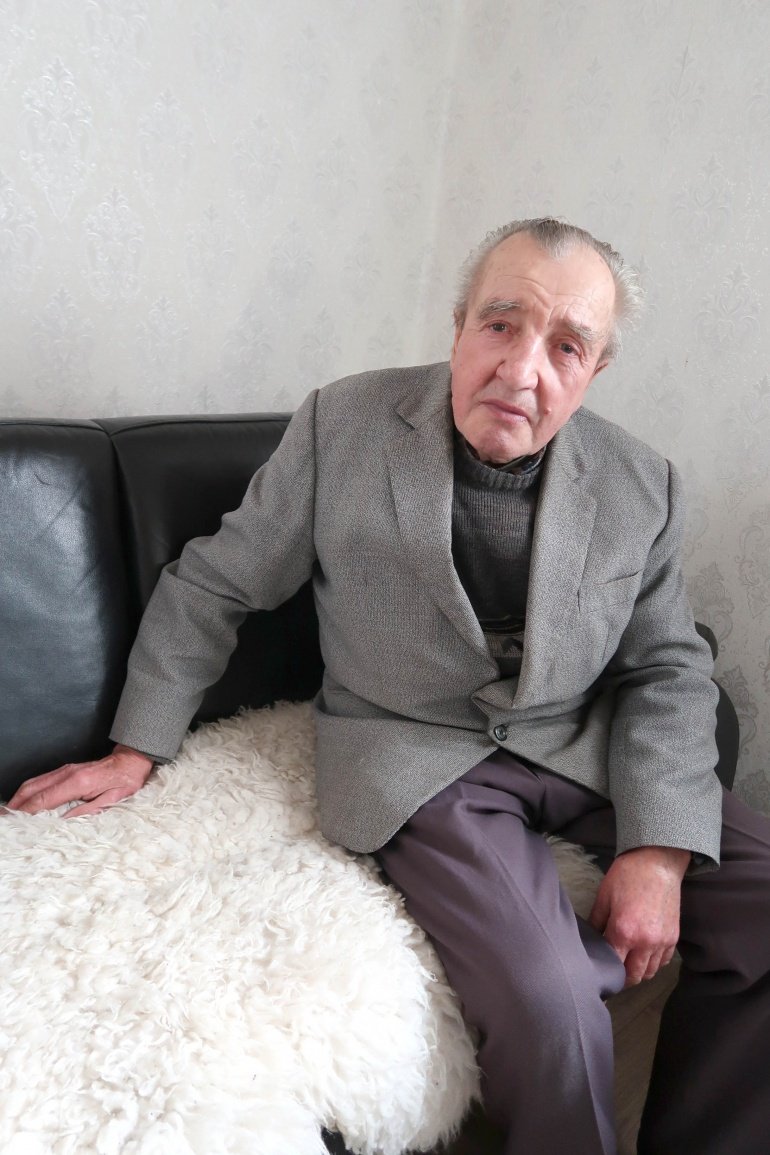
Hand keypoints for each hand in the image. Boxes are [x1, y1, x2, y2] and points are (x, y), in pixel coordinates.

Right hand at [6, 745, 153, 817]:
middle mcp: (67, 773)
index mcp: (79, 782)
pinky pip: (41, 780)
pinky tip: (24, 801)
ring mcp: (65, 769)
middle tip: (5, 818)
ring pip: (34, 782)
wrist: (131, 761)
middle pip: (32, 789)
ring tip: (9, 812)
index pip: (45, 799)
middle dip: (16, 804)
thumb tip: (64, 820)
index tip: (15, 822)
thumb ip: (88, 810)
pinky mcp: (65, 770)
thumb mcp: (113, 800)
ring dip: (19, 797)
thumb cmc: (124, 781)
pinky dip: (28, 791)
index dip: (27, 811)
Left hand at [589, 845, 690, 985]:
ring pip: (650, 972)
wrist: (658, 862)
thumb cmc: (627, 875)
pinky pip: (663, 961)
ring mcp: (662, 941)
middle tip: (614, 971)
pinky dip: (654, 962)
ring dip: (639, 971)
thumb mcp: (604, 897)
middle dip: (623, 977)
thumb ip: (596, 922)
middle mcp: (645, 942)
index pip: (614, 965)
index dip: (606, 971)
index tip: (601, 972)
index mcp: (624, 932)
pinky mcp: (674, 937)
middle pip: (634, 976)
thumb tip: (591, 939)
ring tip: (629, 962)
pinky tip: (644, 953)